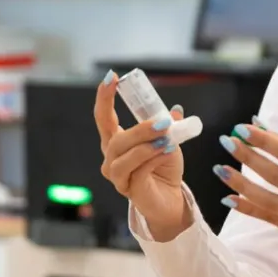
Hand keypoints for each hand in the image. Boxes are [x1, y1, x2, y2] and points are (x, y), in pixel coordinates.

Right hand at [94, 70, 189, 240]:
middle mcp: (111, 159)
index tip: (110, 77)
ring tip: (167, 141)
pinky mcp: (131, 190)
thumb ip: (167, 125)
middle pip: (116, 140)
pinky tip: (168, 152)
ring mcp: (118, 176)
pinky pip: (139, 172)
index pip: (103, 117)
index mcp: (116, 142)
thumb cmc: (163, 169)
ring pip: (123, 158)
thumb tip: (174, 109)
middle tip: (163, 123)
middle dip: (140, 129)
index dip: (104, 97)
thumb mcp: (167, 141)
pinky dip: (155, 159)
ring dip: (146, 147)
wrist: (170, 199)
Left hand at [214, 122, 277, 240]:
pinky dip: (248, 208)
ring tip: (221, 170)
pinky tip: (229, 198)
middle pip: (277, 177)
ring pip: (269, 202)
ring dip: (241, 185)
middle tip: (227, 143)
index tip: (242, 129)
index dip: (266, 142)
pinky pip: (270, 219)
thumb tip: (257, 126)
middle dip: (248, 158)